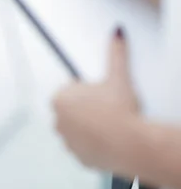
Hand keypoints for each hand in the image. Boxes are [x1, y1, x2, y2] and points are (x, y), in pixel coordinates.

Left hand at [53, 27, 139, 172]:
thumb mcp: (118, 77)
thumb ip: (115, 53)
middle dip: (84, 108)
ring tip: (106, 124)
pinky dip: (90, 143)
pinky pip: (81, 146)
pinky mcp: (75, 155)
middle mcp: (57, 119)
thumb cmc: (120, 111)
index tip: (96, 96)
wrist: (131, 142)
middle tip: (104, 109)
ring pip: (75, 128)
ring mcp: (65, 139)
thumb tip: (116, 33)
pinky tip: (105, 138)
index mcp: (60, 97)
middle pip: (70, 110)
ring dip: (85, 126)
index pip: (69, 91)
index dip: (85, 92)